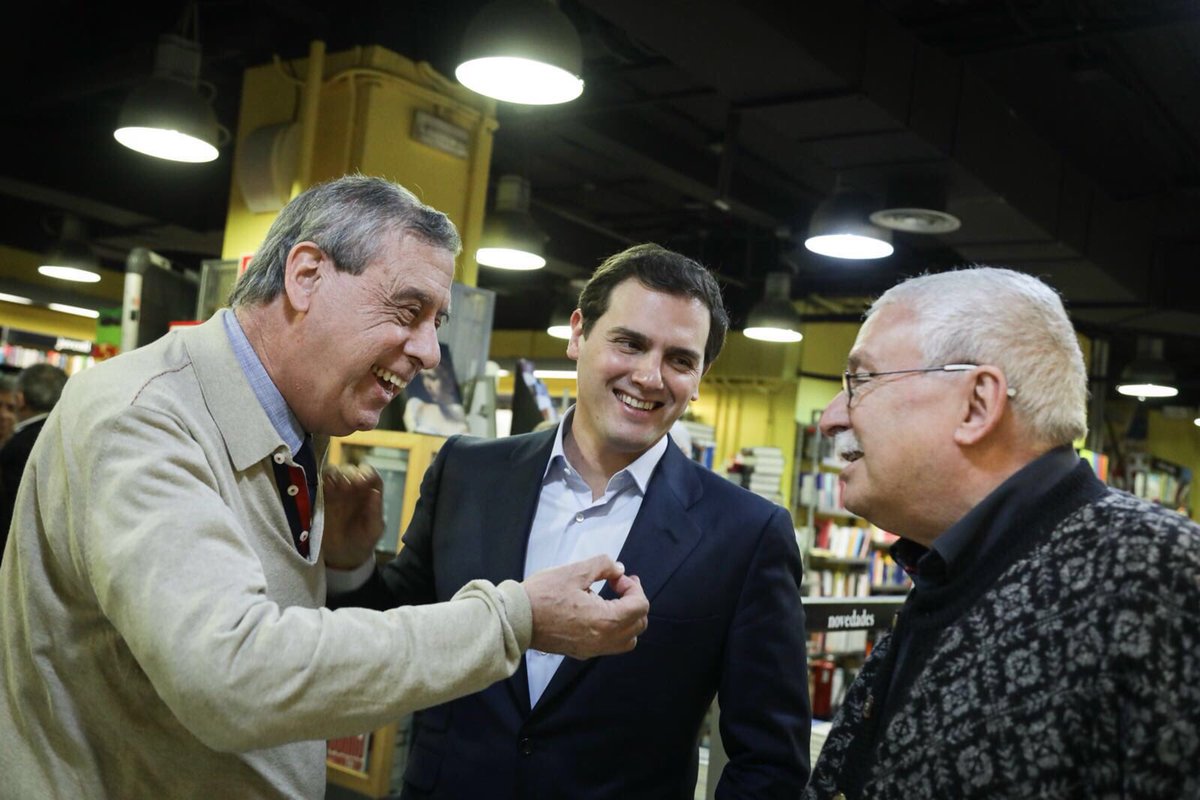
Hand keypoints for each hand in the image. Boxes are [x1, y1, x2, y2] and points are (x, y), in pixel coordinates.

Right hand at [321, 464, 383, 568]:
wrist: (343, 557)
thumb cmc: (363, 541)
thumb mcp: (373, 530)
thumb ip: (375, 512)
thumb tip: (375, 492)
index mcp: (368, 493)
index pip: (369, 473)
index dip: (366, 473)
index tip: (363, 480)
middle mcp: (352, 489)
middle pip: (350, 470)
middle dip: (349, 473)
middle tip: (347, 485)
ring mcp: (335, 492)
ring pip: (333, 473)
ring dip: (334, 476)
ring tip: (335, 487)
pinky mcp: (319, 498)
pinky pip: (317, 484)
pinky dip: (319, 483)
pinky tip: (323, 490)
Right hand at [522, 554, 648, 658]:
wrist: (516, 619)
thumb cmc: (541, 597)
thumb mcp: (574, 571)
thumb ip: (603, 566)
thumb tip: (618, 569)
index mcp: (604, 621)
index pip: (640, 606)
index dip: (634, 587)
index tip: (618, 577)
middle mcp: (602, 640)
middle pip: (639, 624)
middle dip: (634, 601)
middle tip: (619, 584)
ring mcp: (592, 649)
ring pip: (627, 640)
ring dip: (627, 619)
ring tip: (612, 600)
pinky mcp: (582, 652)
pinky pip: (610, 645)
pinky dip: (613, 629)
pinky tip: (597, 612)